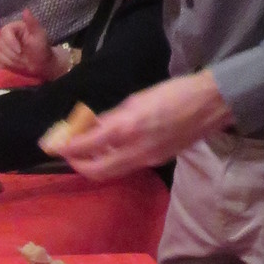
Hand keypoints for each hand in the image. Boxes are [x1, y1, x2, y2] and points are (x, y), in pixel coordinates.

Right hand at [0, 10, 56, 80]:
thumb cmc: (41, 48)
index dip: (11, 43)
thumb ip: (32, 23)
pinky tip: (15, 65)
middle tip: (25, 58)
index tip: (20, 51)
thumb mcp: (39, 35)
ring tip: (22, 62)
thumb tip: (26, 10)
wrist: (41, 64)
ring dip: (11, 62)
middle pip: (0, 45)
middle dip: (13, 55)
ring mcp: (1, 47)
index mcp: (13, 28)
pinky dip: (5, 65)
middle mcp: (5, 36)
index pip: (5, 32)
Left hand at [48, 72, 230, 178]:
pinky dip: (111, 160)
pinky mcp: (157, 161)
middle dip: (77, 164)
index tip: (51, 145)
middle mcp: (135, 151)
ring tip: (83, 150)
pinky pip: (126, 166)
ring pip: (111, 172)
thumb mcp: (137, 99)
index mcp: (128, 129)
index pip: (86, 146)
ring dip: (93, 164)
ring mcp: (148, 159)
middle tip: (66, 152)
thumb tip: (91, 128)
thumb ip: (112, 117)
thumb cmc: (175, 92)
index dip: (66, 148)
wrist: (212, 104)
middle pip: (96, 171)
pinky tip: (107, 148)